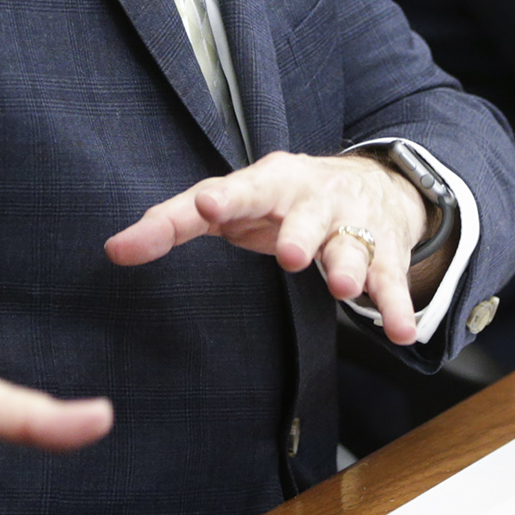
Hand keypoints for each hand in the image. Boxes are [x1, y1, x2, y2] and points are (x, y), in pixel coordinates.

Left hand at [104, 152, 430, 343]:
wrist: (372, 183)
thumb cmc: (280, 199)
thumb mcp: (230, 204)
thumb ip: (173, 223)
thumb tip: (113, 249)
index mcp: (270, 182)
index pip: (240, 189)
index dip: (224, 198)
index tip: (207, 207)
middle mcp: (313, 199)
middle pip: (305, 214)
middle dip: (300, 233)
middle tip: (291, 255)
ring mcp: (351, 225)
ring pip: (351, 245)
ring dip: (348, 266)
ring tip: (343, 287)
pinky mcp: (384, 252)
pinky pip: (391, 281)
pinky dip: (397, 307)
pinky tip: (400, 332)